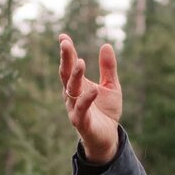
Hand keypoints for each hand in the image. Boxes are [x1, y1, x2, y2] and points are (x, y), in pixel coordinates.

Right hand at [57, 33, 123, 162]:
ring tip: (80, 62)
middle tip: (65, 44)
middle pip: (66, 74)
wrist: (108, 138)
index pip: (69, 65)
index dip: (66, 52)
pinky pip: (82, 109)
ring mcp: (74, 108)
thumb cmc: (106, 112)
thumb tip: (106, 45)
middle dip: (65, 59)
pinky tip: (94, 89)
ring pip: (72, 90)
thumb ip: (108, 68)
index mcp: (77, 85)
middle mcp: (72, 95)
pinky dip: (87, 99)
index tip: (63, 36)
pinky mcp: (81, 122)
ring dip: (75, 76)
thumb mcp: (111, 86)